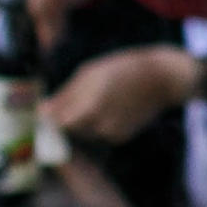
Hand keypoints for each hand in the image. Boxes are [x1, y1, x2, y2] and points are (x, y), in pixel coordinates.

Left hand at [44, 45, 194, 141]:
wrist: (163, 79)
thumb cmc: (123, 68)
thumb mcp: (90, 72)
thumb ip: (66, 95)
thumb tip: (43, 110)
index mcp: (90, 105)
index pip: (57, 122)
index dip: (49, 117)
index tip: (45, 109)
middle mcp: (100, 124)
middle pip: (69, 129)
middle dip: (65, 117)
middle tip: (72, 99)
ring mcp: (111, 133)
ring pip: (83, 132)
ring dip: (82, 120)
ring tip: (97, 98)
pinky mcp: (120, 137)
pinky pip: (98, 133)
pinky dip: (98, 122)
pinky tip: (112, 106)